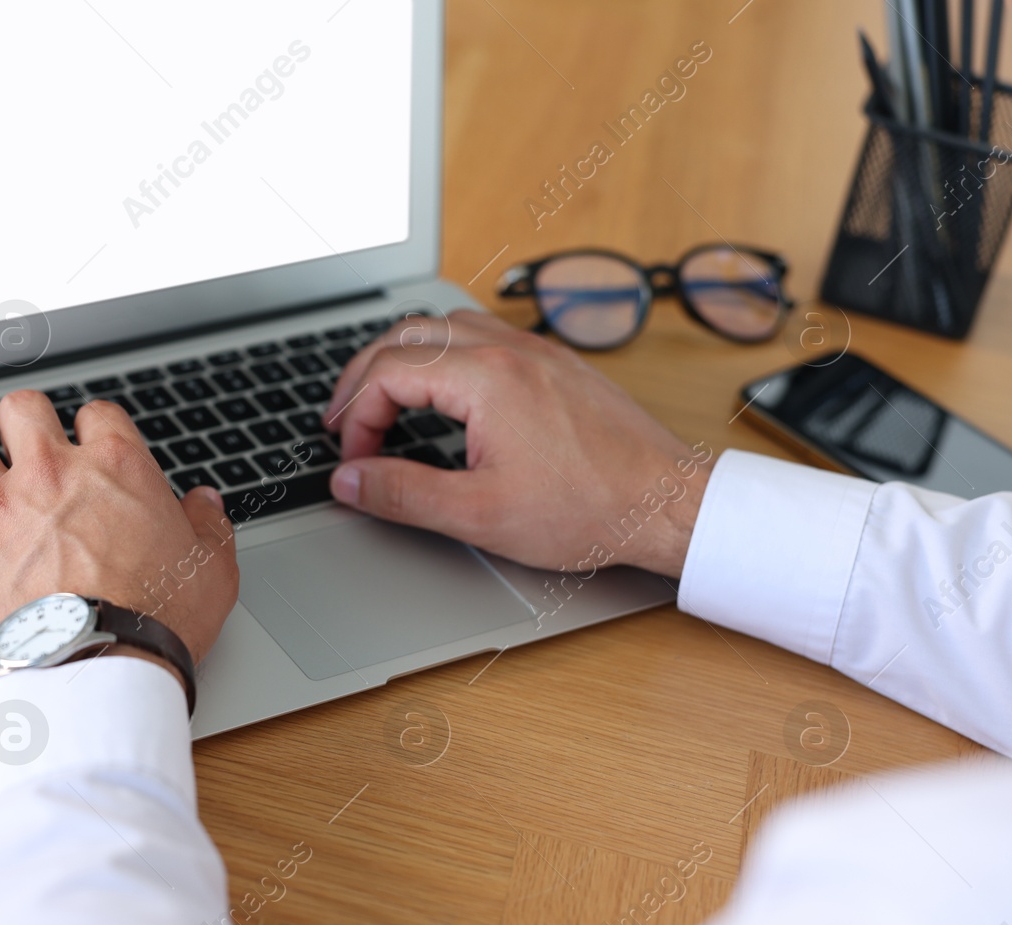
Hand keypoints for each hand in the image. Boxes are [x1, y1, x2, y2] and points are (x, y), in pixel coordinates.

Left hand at [0, 391, 238, 669]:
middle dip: (24, 423)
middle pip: (22, 408)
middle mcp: (49, 474)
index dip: (96, 430)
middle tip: (28, 450)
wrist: (97, 669)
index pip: (99, 415)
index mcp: (115, 470)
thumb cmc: (155, 622)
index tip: (95, 451)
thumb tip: (206, 504)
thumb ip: (208, 528)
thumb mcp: (211, 571)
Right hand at [325, 310, 713, 578]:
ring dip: (403, 356)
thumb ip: (402, 494)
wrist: (667, 503)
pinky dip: (444, 354)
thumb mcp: (479, 515)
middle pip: (407, 335)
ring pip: (445, 324)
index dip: (355, 416)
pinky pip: (482, 333)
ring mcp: (535, 351)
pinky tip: (443, 391)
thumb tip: (349, 481)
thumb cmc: (588, 509)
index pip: (387, 373)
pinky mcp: (554, 363)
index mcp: (486, 379)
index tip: (353, 460)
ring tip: (382, 400)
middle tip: (344, 421)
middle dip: (363, 377)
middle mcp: (509, 350)